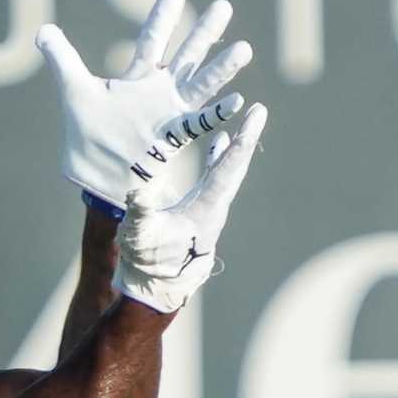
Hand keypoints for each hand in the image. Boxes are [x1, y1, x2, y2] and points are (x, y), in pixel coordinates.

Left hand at [37, 0, 252, 211]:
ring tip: (244, 48)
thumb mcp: (74, 91)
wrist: (96, 176)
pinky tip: (236, 102)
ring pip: (201, 85)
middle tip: (224, 5)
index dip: (163, 16)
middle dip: (203, 31)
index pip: (152, 39)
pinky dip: (217, 113)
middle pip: (187, 55)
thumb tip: (42, 29)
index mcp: (136, 77)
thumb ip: (63, 59)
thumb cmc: (87, 136)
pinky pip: (199, 123)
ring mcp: (170, 113)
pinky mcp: (173, 138)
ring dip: (222, 68)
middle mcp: (159, 91)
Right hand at [115, 104, 267, 312]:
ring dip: (235, 145)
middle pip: (235, 166)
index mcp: (205, 210)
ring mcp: (209, 207)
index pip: (227, 170)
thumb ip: (140, 214)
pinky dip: (218, 157)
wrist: (154, 286)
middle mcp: (214, 207)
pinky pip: (214, 176)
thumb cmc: (146, 262)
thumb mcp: (138, 235)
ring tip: (246, 119)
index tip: (256, 117)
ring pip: (227, 170)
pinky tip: (219, 140)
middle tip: (259, 111)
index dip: (241, 142)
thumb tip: (138, 192)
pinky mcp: (199, 208)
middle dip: (246, 137)